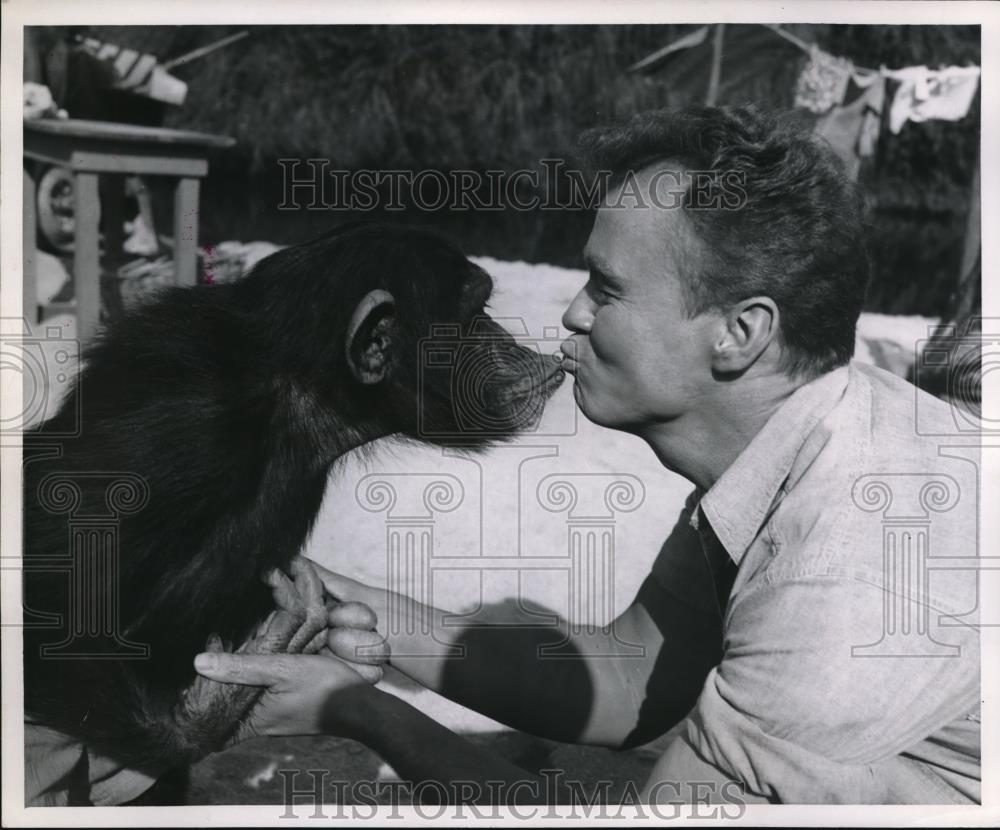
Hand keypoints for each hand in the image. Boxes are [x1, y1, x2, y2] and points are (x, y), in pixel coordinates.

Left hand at [193, 650, 384, 739]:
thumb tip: (198, 662)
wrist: (361, 707)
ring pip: (245, 703)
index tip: (188, 692)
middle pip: (226, 712)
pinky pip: (263, 699)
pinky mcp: (289, 709)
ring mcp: (276, 719)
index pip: (211, 726)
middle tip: (205, 667)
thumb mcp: (281, 669)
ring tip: (229, 658)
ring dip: (237, 685)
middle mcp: (260, 725)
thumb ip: (241, 666)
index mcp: (252, 720)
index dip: (197, 712)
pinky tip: (261, 664)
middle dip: (215, 692)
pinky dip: (256, 684)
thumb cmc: (322, 688)